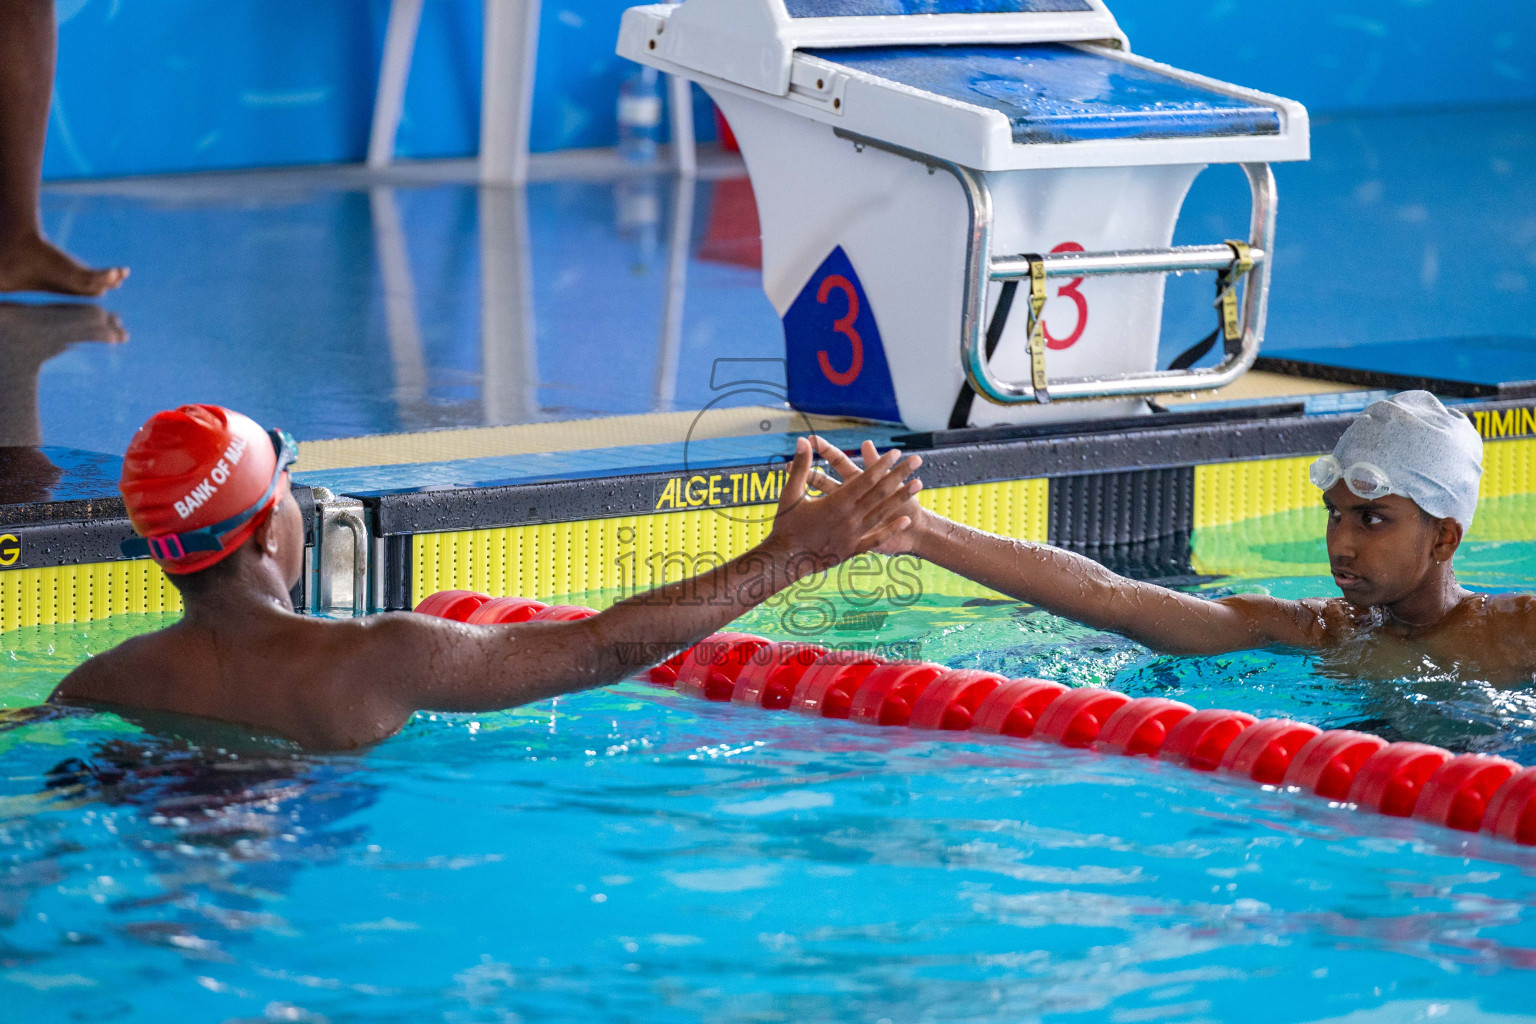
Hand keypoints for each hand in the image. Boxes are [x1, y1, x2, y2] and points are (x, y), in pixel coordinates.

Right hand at [763, 436, 921, 573]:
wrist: (785, 562)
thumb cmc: (785, 525)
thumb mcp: (791, 493)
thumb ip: (801, 466)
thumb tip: (802, 440)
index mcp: (836, 502)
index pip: (865, 479)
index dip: (882, 464)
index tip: (896, 452)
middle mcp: (849, 518)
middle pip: (881, 492)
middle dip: (899, 474)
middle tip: (917, 460)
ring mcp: (853, 535)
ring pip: (883, 513)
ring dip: (902, 498)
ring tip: (919, 484)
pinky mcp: (852, 550)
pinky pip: (876, 538)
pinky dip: (891, 529)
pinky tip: (906, 520)